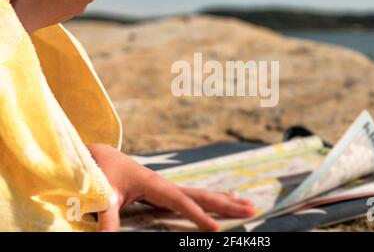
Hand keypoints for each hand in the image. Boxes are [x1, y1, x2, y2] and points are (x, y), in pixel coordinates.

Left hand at [86, 144, 255, 231]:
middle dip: (226, 204)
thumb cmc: (100, 173)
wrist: (99, 156)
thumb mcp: (102, 195)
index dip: (198, 215)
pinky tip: (222, 201)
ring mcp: (167, 187)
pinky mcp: (165, 192)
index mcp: (154, 184)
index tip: (216, 229)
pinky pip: (193, 198)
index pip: (181, 201)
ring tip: (247, 205)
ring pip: (201, 195)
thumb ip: (107, 218)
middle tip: (251, 210)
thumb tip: (107, 239)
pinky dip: (211, 201)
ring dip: (224, 201)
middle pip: (201, 195)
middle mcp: (166, 184)